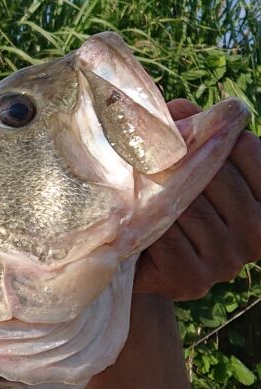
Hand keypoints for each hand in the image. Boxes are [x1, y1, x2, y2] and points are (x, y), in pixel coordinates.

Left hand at [135, 101, 260, 300]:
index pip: (250, 149)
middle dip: (181, 162)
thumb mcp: (189, 161)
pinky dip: (148, 223)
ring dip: (159, 193)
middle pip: (218, 176)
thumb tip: (181, 109)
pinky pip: (168, 236)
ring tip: (140, 188)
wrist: (140, 260)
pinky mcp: (193, 279)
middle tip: (151, 156)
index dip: (215, 135)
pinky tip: (139, 221)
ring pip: (190, 206)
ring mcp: (227, 260)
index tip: (188, 134)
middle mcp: (257, 233)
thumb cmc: (170, 199)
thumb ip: (192, 129)